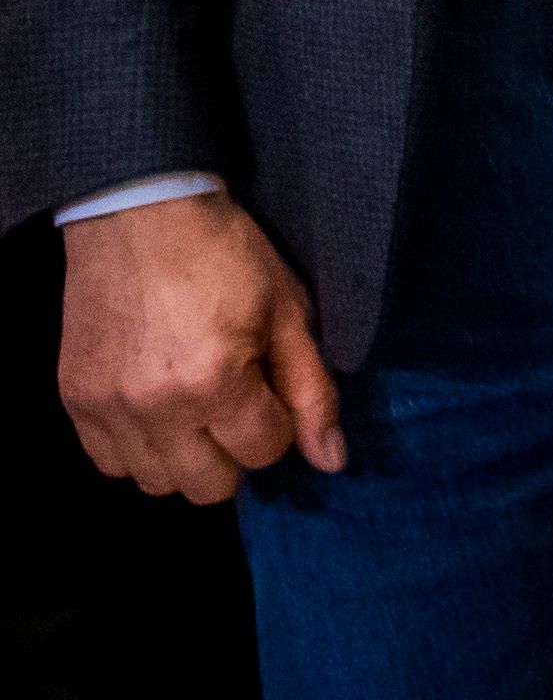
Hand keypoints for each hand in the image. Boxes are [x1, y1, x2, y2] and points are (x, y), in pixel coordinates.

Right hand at [56, 192, 344, 503]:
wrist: (139, 211)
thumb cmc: (225, 254)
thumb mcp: (288, 312)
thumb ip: (311, 392)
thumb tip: (331, 460)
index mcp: (215, 383)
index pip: (265, 452)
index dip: (279, 423)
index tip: (270, 386)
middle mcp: (155, 408)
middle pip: (208, 487)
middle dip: (235, 453)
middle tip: (236, 406)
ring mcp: (107, 408)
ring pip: (155, 482)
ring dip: (184, 457)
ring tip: (195, 410)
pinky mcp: (74, 399)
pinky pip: (108, 462)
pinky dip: (137, 448)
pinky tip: (156, 410)